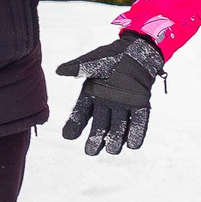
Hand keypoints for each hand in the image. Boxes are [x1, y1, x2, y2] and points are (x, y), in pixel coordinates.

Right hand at [55, 32, 163, 155]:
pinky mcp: (140, 104)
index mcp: (92, 94)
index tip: (68, 136)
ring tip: (113, 150)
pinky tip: (133, 144)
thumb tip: (59, 71)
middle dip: (95, 139)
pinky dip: (137, 132)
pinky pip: (139, 120)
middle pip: (99, 125)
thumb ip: (78, 67)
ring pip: (118, 126)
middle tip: (91, 151)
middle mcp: (107, 103)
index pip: (81, 113)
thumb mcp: (94, 60)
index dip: (74, 124)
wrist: (136, 50)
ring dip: (116, 138)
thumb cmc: (112, 55)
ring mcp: (124, 105)